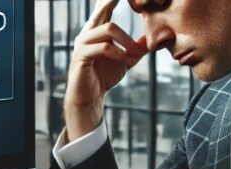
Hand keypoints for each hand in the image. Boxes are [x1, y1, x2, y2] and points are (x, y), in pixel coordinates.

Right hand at [64, 0, 148, 141]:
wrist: (90, 97)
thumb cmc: (104, 76)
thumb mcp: (125, 60)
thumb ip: (136, 49)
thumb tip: (149, 39)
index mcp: (97, 30)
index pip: (105, 8)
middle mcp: (88, 33)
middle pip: (102, 9)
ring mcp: (83, 43)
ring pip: (108, 28)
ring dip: (126, 41)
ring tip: (133, 54)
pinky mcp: (82, 56)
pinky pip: (104, 47)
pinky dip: (118, 53)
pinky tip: (124, 60)